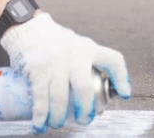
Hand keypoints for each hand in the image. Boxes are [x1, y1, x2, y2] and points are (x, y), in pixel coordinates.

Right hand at [0, 13, 131, 131]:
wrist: (29, 29)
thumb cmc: (57, 43)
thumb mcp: (78, 46)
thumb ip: (88, 65)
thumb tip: (100, 98)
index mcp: (88, 50)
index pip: (113, 60)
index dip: (122, 78)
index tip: (124, 95)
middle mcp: (74, 57)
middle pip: (85, 89)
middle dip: (85, 110)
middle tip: (83, 120)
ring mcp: (55, 64)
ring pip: (60, 98)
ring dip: (59, 117)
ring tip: (57, 124)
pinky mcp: (37, 71)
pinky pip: (40, 98)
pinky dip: (40, 115)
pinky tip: (40, 124)